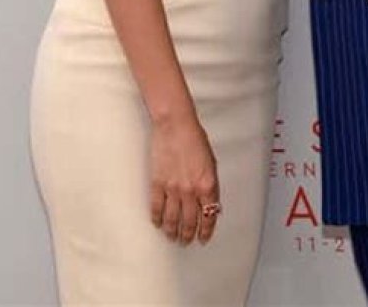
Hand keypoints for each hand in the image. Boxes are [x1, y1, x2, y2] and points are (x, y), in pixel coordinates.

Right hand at [150, 112, 219, 245]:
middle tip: (186, 241)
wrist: (176, 125)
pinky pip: (157, 208)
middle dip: (188, 235)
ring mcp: (173, 188)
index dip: (206, 230)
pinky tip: (158, 223)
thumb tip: (210, 202)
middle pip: (190, 221)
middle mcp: (191, 190)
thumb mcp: (211, 162)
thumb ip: (210, 183)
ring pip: (172, 219)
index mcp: (207, 184)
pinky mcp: (158, 183)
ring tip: (172, 237)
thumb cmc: (195, 138)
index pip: (209, 216)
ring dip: (173, 231)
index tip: (203, 238)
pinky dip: (157, 218)